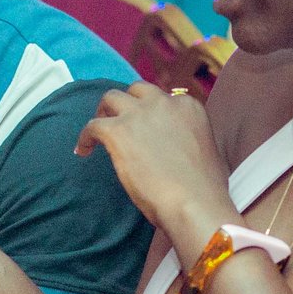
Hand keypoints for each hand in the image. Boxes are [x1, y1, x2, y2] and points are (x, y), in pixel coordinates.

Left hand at [74, 84, 233, 259]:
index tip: (144, 127)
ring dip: (104, 112)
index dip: (151, 113)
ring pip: (111, 98)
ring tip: (98, 132)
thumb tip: (180, 151)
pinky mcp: (118, 131)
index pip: (163, 99)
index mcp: (188, 107)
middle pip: (137, 90)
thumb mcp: (209, 152)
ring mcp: (139, 114)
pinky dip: (85, 137)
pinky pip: (93, 125)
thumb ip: (191, 140)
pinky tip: (83, 150)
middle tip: (119, 122)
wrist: (194, 202)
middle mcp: (164, 103)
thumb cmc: (205, 190)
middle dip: (127, 103)